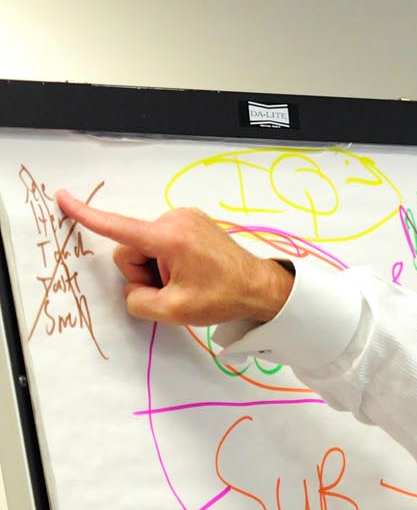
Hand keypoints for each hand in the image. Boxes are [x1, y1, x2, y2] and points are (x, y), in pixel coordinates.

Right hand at [56, 191, 292, 325]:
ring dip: (158, 268)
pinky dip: (169, 260)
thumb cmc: (224, 297)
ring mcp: (185, 218)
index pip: (117, 227)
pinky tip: (192, 272)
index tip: (63, 198)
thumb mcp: (174, 311)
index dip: (86, 215)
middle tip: (173, 289)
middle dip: (144, 273)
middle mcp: (175, 220)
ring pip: (146, 247)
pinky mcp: (191, 222)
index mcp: (168, 238)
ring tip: (187, 281)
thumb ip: (138, 301)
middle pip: (131, 248)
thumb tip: (133, 290)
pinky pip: (162, 242)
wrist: (260, 288)